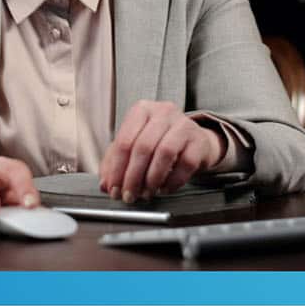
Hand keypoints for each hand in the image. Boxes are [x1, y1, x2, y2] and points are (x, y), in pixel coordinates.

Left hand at [99, 100, 223, 202]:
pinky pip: (185, 164)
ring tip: (146, 193)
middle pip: (143, 147)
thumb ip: (116, 163)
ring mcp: (184, 124)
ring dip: (152, 179)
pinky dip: (172, 181)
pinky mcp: (199, 140)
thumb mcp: (134, 147)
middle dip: (133, 177)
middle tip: (129, 195)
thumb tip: (105, 184)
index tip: (114, 188)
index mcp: (142, 110)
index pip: (124, 140)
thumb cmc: (160, 141)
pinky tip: (164, 188)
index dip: (117, 169)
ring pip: (164, 153)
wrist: (194, 140)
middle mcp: (163, 112)